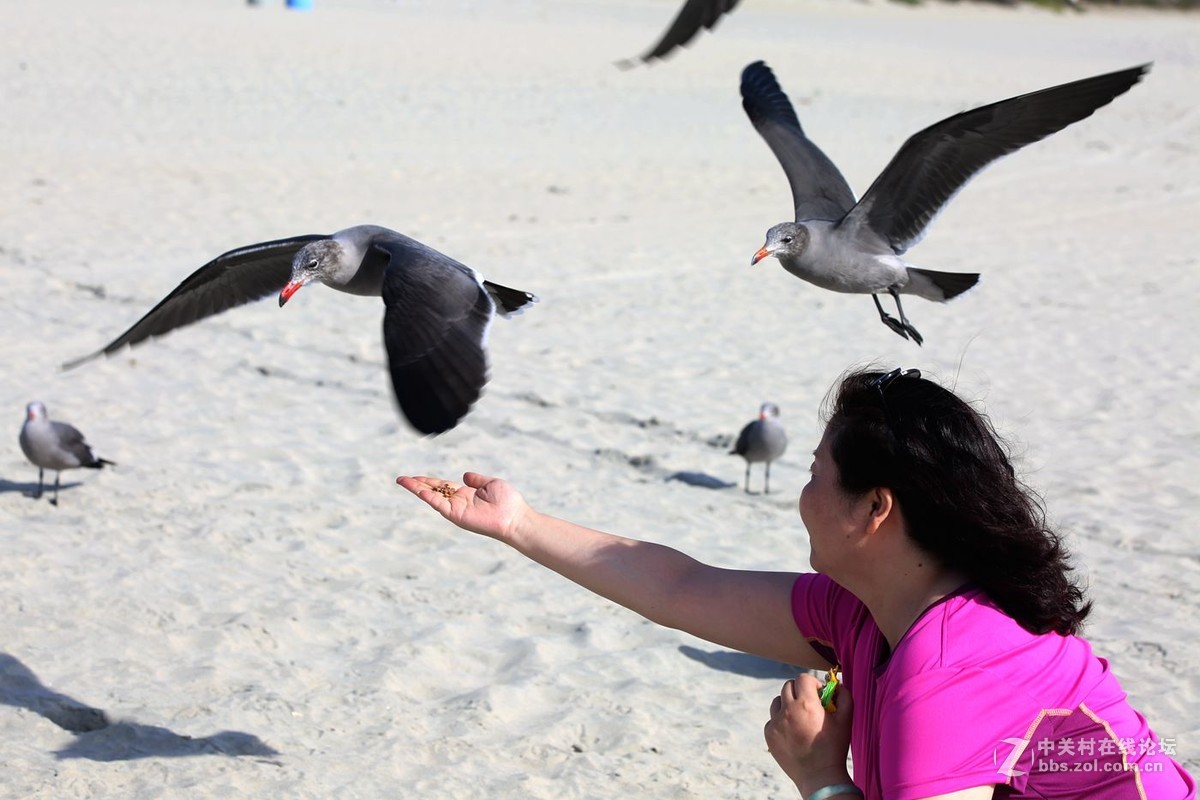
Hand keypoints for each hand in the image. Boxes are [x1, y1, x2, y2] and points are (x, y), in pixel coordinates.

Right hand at [396, 472, 528, 540]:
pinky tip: (419, 491)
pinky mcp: (457, 515)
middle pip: (432, 491)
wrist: (515, 517)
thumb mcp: (490, 484)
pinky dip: (429, 498)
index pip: (441, 486)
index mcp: (465, 494)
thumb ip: (476, 479)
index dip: (428, 481)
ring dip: (417, 489)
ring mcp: (456, 509)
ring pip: (432, 497)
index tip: (414, 477)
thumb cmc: (508, 501)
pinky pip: (440, 505)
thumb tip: (465, 475)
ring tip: (403, 481)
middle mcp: (458, 502)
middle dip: (416, 485)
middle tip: (401, 479)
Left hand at [764, 673, 853, 793]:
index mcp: (806, 704)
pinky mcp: (769, 735)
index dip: (812, 682)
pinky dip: (781, 721)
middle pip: (788, 686)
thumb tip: (837, 686)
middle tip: (809, 703)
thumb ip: (845, 697)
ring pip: (777, 701)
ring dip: (787, 703)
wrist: (819, 776)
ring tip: (799, 717)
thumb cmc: (834, 748)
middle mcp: (787, 710)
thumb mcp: (846, 720)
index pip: (802, 678)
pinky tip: (793, 731)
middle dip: (799, 690)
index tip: (818, 693)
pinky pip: (772, 719)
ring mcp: (776, 723)